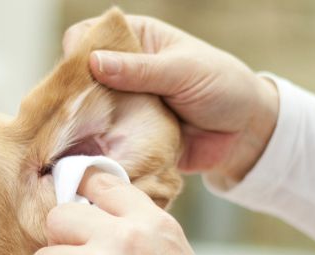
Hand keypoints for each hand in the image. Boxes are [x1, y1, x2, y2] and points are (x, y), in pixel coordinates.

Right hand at [63, 14, 278, 185]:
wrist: (245, 134)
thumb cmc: (222, 86)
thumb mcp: (182, 71)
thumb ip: (140, 70)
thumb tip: (94, 62)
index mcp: (136, 39)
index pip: (89, 34)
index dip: (77, 51)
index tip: (73, 74)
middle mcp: (123, 70)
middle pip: (80, 77)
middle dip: (71, 95)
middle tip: (69, 115)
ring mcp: (124, 105)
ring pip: (88, 112)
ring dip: (82, 126)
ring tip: (72, 140)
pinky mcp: (128, 136)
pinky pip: (105, 142)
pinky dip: (97, 150)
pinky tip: (87, 158)